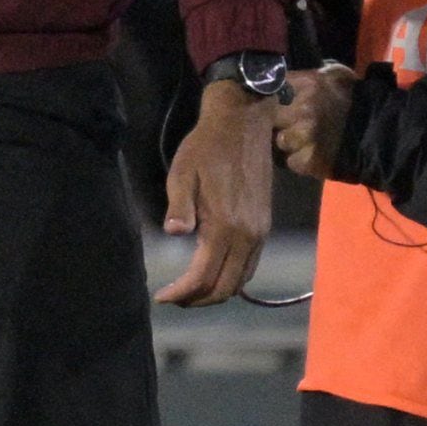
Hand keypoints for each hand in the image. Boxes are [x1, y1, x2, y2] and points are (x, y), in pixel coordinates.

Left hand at [157, 82, 276, 304]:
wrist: (244, 125)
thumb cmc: (206, 148)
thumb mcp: (183, 173)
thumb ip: (179, 205)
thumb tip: (174, 233)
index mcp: (226, 226)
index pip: (204, 276)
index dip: (182, 293)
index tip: (161, 297)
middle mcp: (249, 235)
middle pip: (226, 287)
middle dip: (199, 299)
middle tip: (174, 299)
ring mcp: (261, 232)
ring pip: (242, 280)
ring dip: (217, 291)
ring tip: (190, 291)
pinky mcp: (265, 225)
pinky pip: (251, 265)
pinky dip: (233, 277)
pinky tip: (213, 271)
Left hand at [271, 62, 357, 179]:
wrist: (384, 136)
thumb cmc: (360, 102)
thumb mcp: (339, 76)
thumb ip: (313, 73)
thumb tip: (289, 75)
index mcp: (308, 85)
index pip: (272, 87)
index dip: (271, 95)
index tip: (274, 100)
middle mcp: (300, 109)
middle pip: (271, 116)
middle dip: (280, 120)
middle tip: (294, 123)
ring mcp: (302, 136)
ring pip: (281, 141)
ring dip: (291, 142)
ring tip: (308, 142)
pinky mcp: (307, 160)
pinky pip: (292, 161)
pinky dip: (301, 161)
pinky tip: (315, 155)